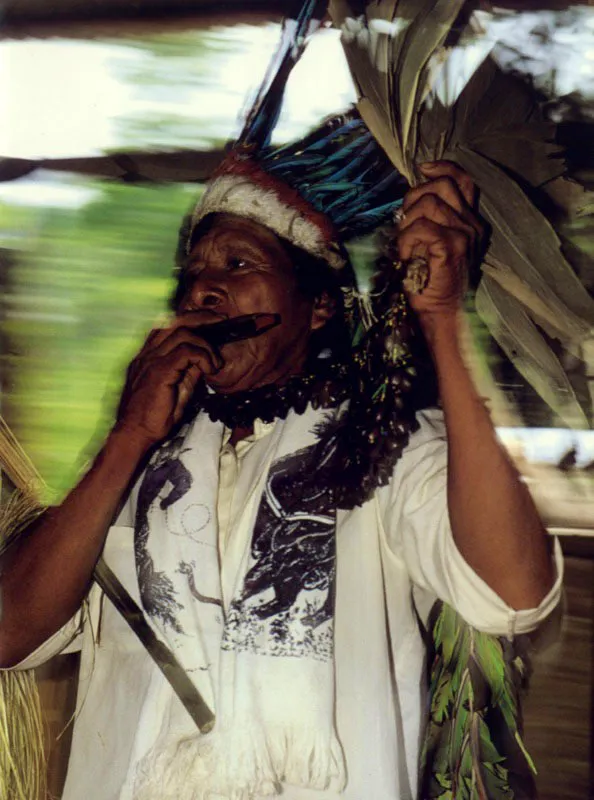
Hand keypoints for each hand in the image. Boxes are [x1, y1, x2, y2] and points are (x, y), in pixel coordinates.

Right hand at [115, 313, 223, 444]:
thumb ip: (188, 372)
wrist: (135, 434)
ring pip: (182, 331)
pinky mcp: (159, 371)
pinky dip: (203, 356)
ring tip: (215, 362)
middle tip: (222, 321)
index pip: (169, 326)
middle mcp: (147, 353)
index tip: (211, 322)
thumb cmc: (153, 417)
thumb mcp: (177, 389)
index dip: (191, 319)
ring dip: (206, 343)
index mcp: (148, 356)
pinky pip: (185, 351)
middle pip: (176, 320)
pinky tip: (210, 369)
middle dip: (202, 317)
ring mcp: (150, 360)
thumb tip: (204, 360)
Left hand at [397, 161, 485, 316]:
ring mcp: (466, 234)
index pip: (463, 180)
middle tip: (404, 224)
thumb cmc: (431, 284)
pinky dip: (406, 240)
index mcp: (470, 221)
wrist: (442, 314)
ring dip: (407, 223)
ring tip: (405, 246)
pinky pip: (422, 227)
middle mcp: (473, 224)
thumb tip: (410, 200)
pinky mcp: (454, 246)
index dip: (442, 168)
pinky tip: (405, 257)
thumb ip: (428, 221)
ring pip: (429, 203)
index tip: (423, 169)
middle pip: (442, 185)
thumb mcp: (430, 245)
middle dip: (414, 197)